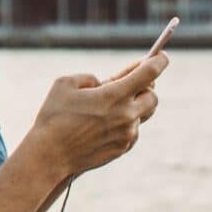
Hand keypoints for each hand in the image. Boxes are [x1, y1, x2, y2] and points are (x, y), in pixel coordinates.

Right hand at [28, 52, 168, 182]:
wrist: (50, 155)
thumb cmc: (54, 116)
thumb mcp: (65, 84)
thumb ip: (90, 78)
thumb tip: (103, 83)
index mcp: (114, 95)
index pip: (149, 73)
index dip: (158, 61)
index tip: (161, 56)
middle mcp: (126, 115)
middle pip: (153, 96)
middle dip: (146, 87)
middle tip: (132, 82)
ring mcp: (126, 134)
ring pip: (143, 115)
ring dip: (134, 106)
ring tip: (113, 104)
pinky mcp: (122, 149)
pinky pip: (133, 131)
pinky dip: (125, 123)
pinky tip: (106, 123)